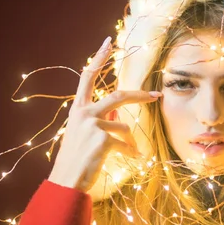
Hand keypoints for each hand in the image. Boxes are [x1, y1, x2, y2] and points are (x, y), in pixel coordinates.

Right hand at [48, 36, 161, 192]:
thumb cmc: (76, 159)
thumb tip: (118, 116)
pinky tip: (131, 160)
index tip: (108, 43)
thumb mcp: (84, 134)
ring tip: (131, 154)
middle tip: (157, 95)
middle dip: (140, 95)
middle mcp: (83, 113)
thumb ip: (99, 121)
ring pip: (124, 126)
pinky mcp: (102, 140)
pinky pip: (126, 144)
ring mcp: (92, 125)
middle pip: (118, 96)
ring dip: (130, 141)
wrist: (66, 181)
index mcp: (77, 108)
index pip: (87, 76)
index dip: (98, 58)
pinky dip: (131, 153)